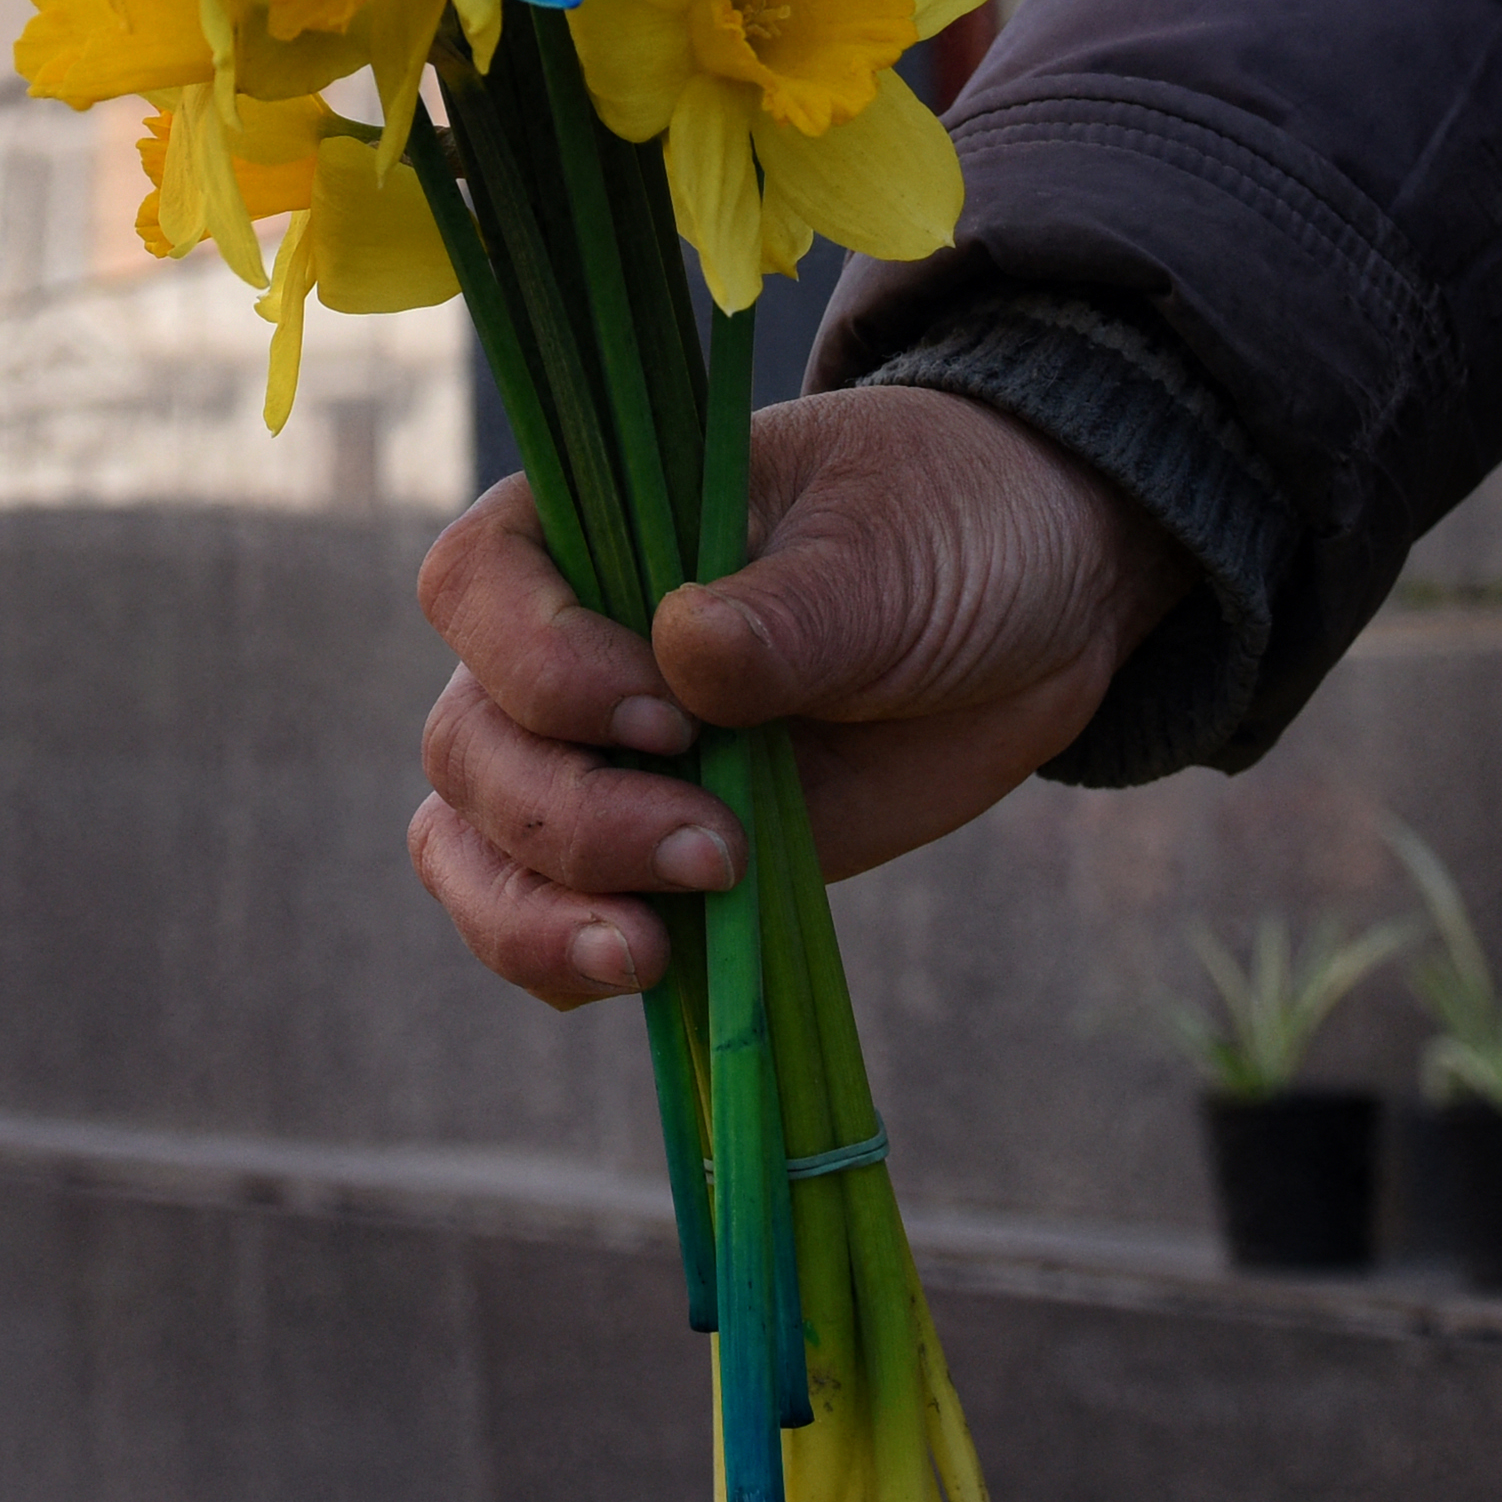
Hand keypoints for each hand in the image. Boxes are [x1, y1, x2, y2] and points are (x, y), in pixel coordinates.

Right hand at [404, 385, 1194, 1009]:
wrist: (1030, 611)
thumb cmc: (941, 532)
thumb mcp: (887, 552)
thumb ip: (789, 614)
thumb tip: (686, 651)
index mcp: (584, 530)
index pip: (475, 589)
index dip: (539, 666)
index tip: (669, 715)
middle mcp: (557, 649)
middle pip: (471, 746)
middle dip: (568, 820)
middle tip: (720, 849)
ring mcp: (595, 760)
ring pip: (475, 845)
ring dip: (537, 912)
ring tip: (650, 953)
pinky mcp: (649, 853)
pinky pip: (544, 918)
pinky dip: (563, 958)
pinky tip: (651, 971)